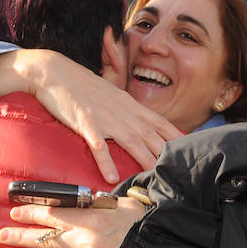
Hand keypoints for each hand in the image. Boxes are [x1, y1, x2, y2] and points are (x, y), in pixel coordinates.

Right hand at [0, 50, 182, 182]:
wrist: (55, 72)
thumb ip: (127, 111)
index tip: (191, 149)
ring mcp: (104, 117)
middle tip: (181, 169)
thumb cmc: (82, 86)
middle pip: (150, 134)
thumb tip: (139, 125)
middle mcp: (122, 111)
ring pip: (130, 140)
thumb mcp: (111, 96)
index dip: (176, 137)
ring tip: (154, 176)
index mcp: (129, 105)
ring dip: (144, 158)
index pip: (159, 122)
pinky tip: (111, 176)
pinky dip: (105, 160)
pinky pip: (97, 145)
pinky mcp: (85, 123)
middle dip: (166, 152)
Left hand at [0, 198, 146, 247]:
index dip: (32, 213)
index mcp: (92, 222)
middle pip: (47, 240)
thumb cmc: (149, 228)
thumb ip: (100, 205)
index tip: (15, 212)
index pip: (53, 215)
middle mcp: (86, 245)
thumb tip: (83, 202)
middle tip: (2, 235)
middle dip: (21, 236)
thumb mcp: (125, 206)